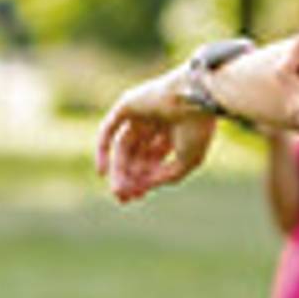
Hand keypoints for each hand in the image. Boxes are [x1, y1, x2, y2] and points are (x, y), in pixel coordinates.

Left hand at [95, 67, 218, 201]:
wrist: (195, 99)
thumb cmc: (197, 128)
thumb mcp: (187, 162)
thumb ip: (166, 177)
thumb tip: (145, 187)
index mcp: (173, 133)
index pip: (152, 159)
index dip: (144, 179)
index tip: (138, 197)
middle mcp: (155, 122)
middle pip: (136, 155)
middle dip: (130, 177)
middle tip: (124, 198)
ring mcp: (140, 113)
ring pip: (123, 147)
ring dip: (119, 170)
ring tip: (119, 190)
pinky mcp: (126, 105)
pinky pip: (108, 130)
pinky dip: (103, 150)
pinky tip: (102, 172)